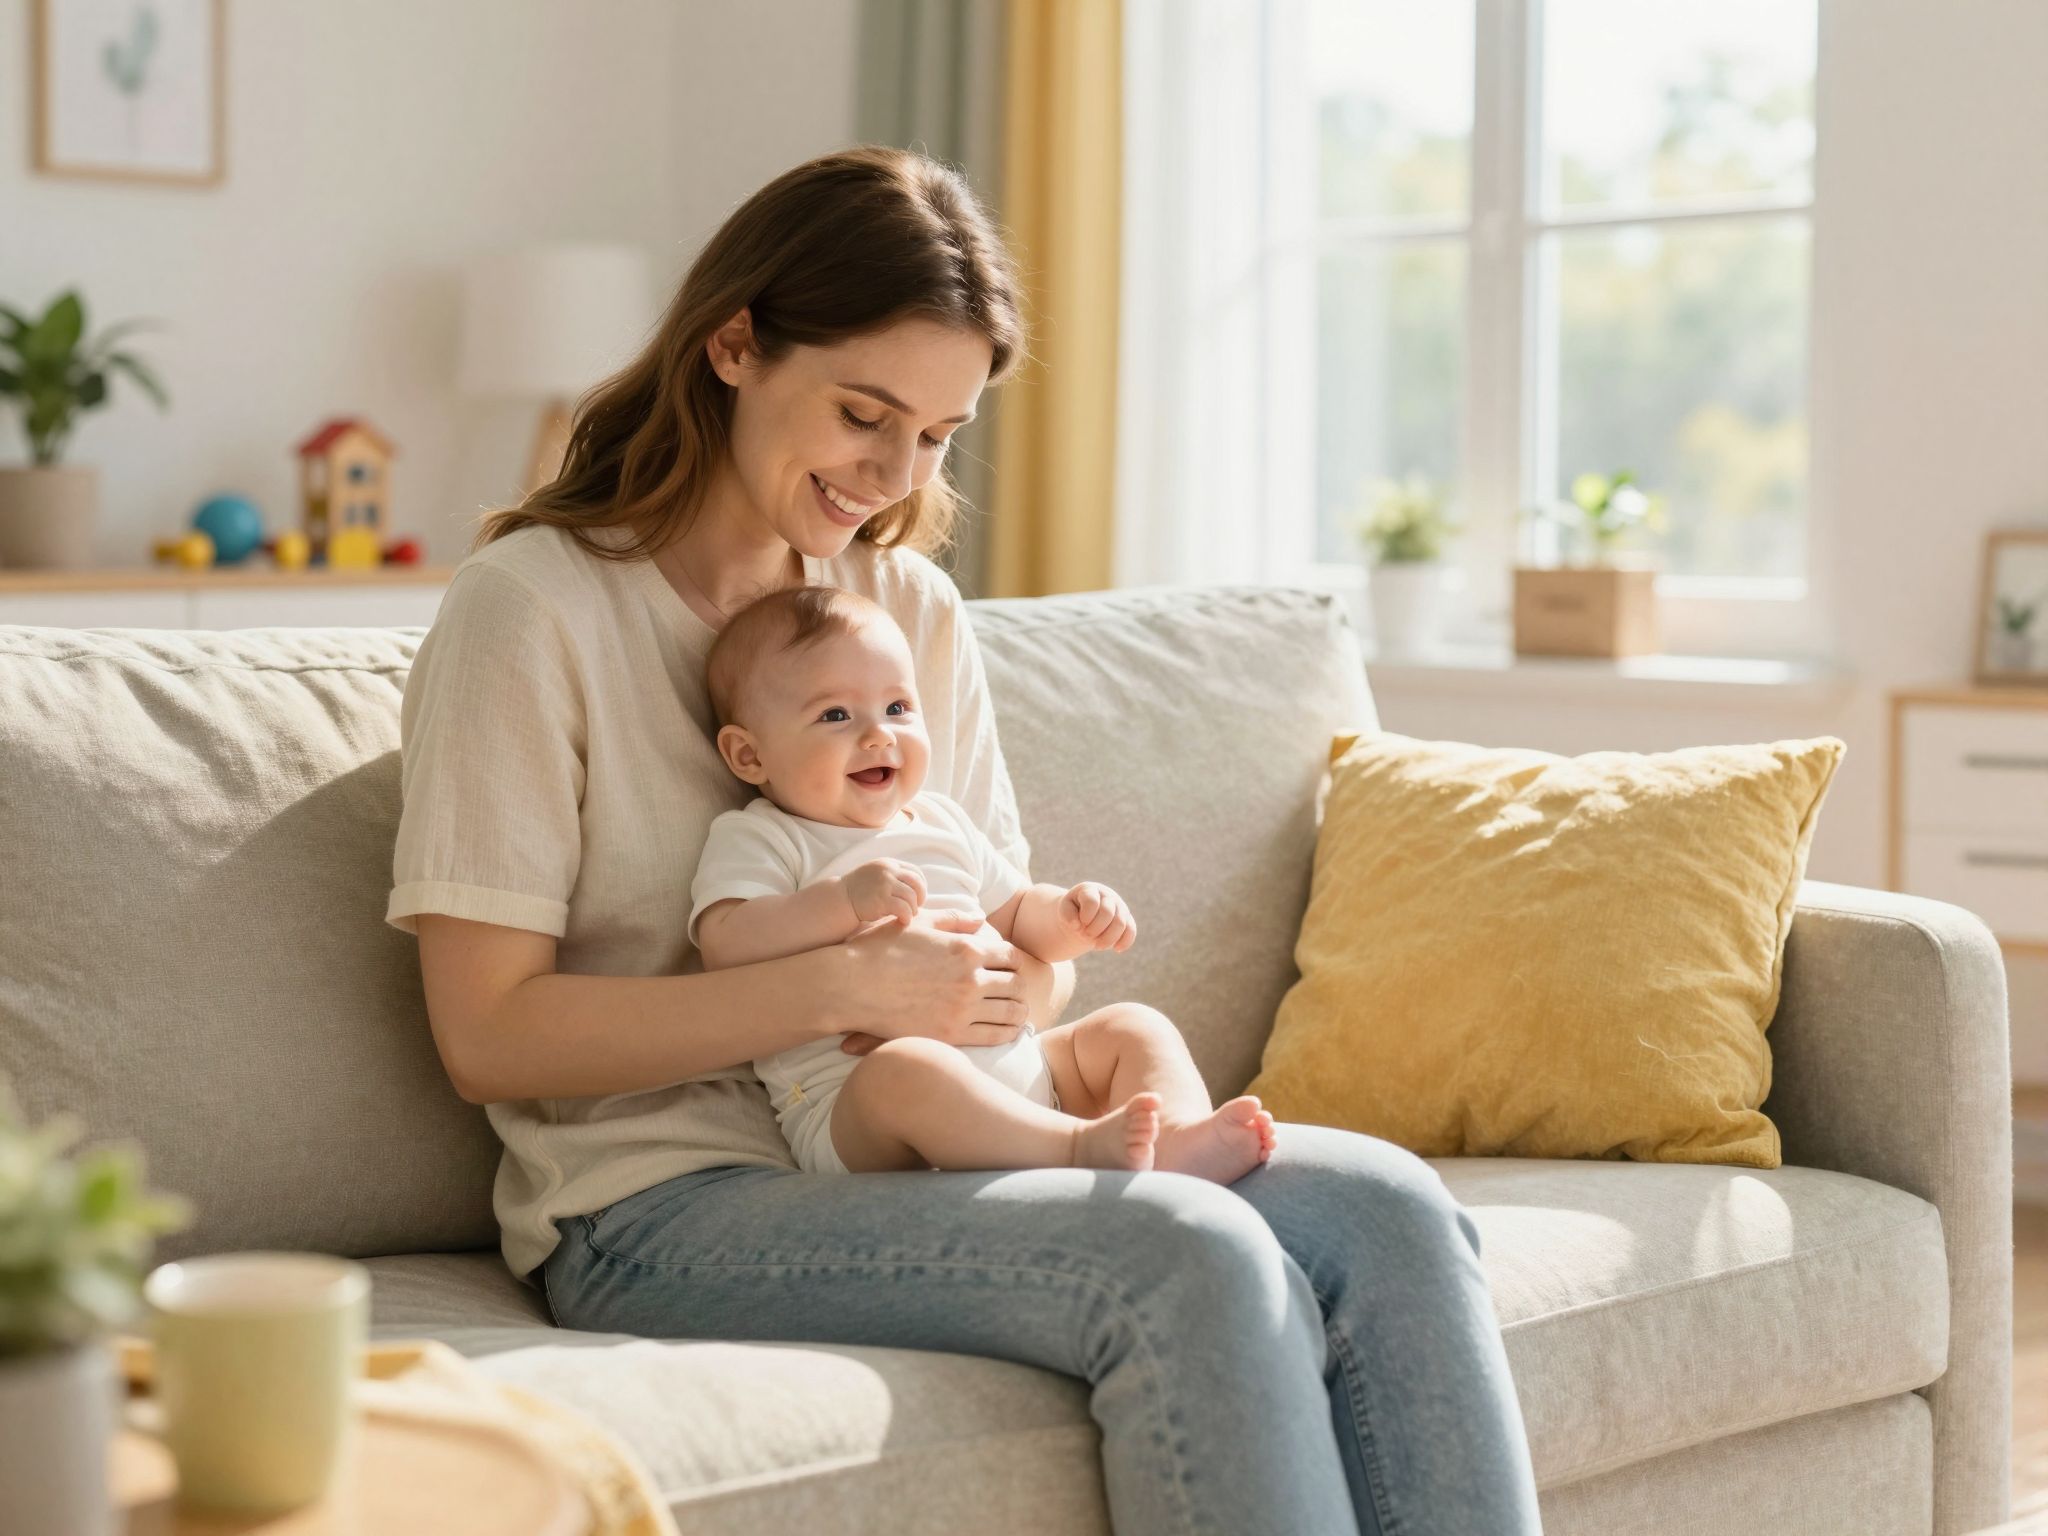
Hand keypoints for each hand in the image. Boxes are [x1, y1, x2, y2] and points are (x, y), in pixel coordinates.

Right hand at [834, 909, 1027, 1054]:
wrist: (852, 986)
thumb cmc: (882, 949)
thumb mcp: (920, 924)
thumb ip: (954, 919)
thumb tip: (980, 920)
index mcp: (966, 949)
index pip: (1011, 956)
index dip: (1014, 961)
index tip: (1008, 966)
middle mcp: (970, 980)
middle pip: (1016, 985)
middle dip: (1018, 986)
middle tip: (1015, 990)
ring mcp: (961, 1010)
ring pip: (1011, 1013)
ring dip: (1018, 1011)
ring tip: (1016, 1012)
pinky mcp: (949, 1035)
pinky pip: (994, 1037)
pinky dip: (1007, 1033)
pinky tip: (1006, 1030)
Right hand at [841, 858, 925, 924]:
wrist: (840, 899)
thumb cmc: (860, 891)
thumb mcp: (876, 874)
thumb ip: (893, 875)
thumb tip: (917, 885)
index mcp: (888, 863)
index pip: (915, 872)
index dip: (921, 886)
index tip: (917, 897)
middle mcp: (888, 871)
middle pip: (917, 883)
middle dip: (920, 897)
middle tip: (916, 908)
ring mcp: (885, 884)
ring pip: (912, 897)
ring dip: (913, 909)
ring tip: (908, 915)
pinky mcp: (882, 900)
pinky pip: (904, 908)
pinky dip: (907, 916)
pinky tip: (903, 921)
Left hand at [1059, 881, 1135, 952]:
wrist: (1083, 916)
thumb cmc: (1073, 912)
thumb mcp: (1064, 910)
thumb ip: (1067, 915)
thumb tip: (1078, 926)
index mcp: (1090, 890)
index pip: (1092, 902)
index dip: (1085, 917)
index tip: (1078, 925)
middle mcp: (1107, 896)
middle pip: (1107, 913)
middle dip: (1095, 929)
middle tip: (1085, 936)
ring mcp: (1119, 907)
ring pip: (1121, 923)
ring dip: (1108, 939)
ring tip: (1097, 946)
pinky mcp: (1127, 919)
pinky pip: (1131, 931)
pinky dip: (1125, 942)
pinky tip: (1116, 949)